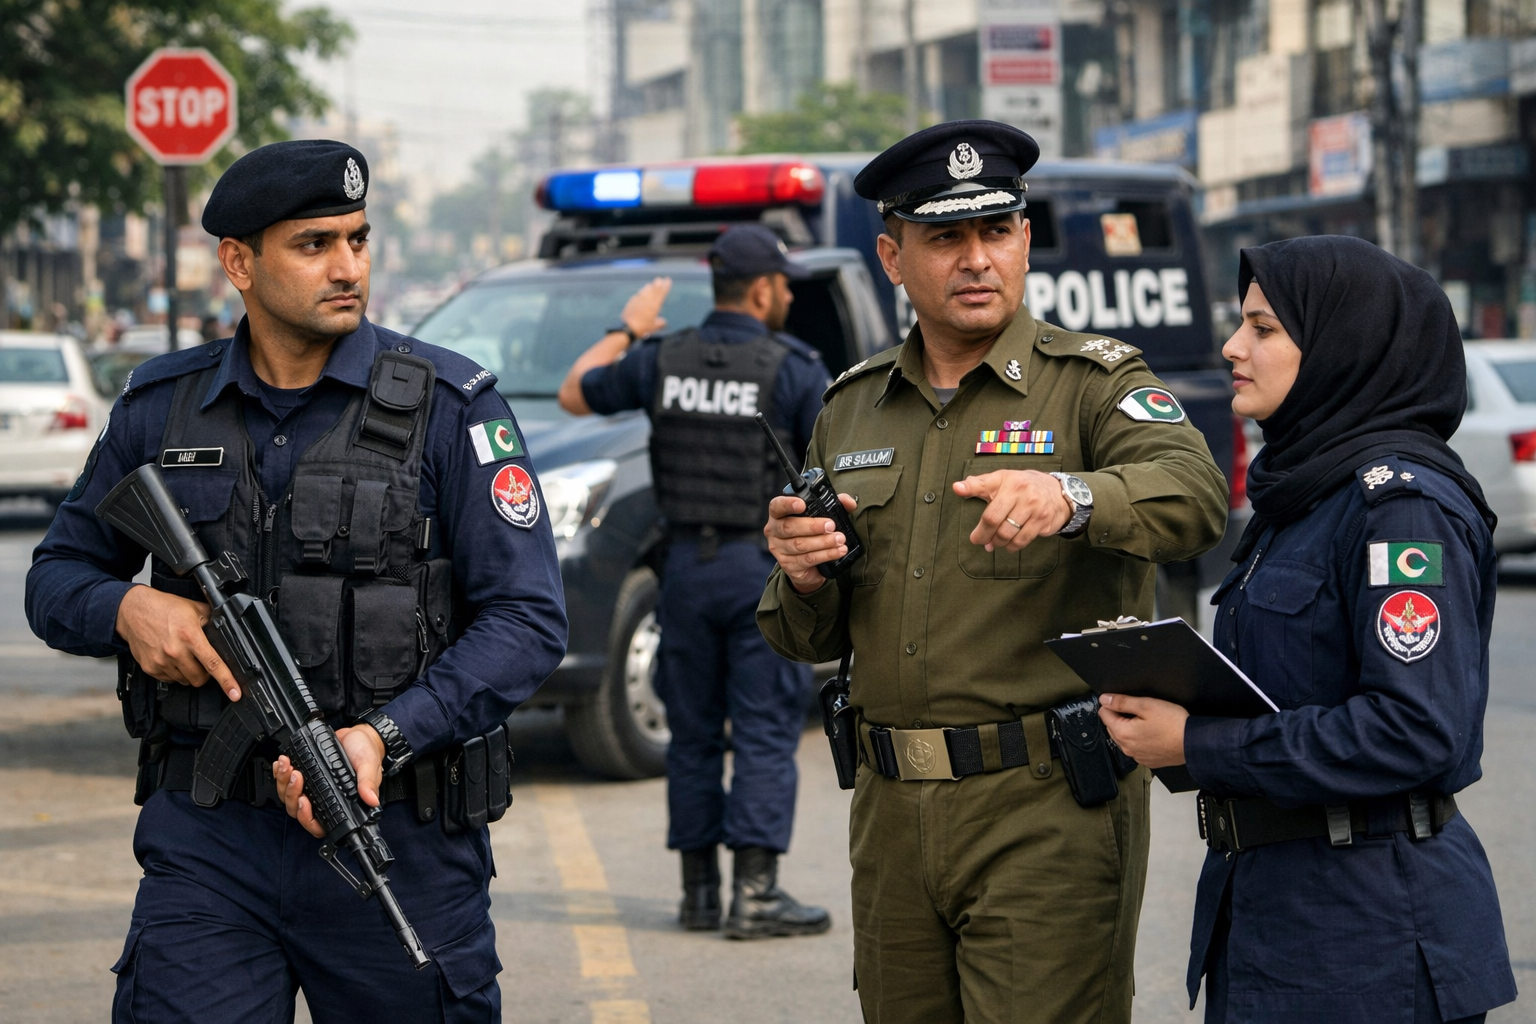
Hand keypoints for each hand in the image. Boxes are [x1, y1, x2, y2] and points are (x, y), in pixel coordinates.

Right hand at [114, 584, 240, 698]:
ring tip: (184, 655)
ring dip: (189, 673)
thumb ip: (213, 622)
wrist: (133, 610)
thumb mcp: (195, 609)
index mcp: (190, 636)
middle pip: (199, 678)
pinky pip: (169, 680)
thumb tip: (227, 633)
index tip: (235, 693)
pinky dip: (174, 673)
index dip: (227, 681)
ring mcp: (161, 661)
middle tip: (201, 660)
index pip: (213, 664)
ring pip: (185, 681)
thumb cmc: (164, 608)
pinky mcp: (150, 668)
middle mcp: (175, 651)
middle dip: (205, 674)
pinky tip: (171, 658)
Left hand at [272, 725, 384, 837]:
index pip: (318, 824)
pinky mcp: (305, 774)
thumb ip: (368, 783)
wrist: (358, 734)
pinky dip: (279, 774)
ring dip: (283, 782)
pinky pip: (285, 782)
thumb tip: (371, 801)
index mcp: (339, 802)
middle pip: (297, 809)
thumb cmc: (366, 752)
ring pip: (288, 797)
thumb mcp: (369, 766)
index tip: (305, 801)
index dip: (306, 818)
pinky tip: (281, 764)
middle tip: (296, 776)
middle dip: (292, 794)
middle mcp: (323, 798)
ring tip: (288, 765)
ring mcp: (312, 787)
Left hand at [621, 276, 671, 337]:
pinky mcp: (631, 302)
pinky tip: (640, 293)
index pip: (661, 293)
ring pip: (644, 291)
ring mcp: (638, 300)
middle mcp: (646, 301)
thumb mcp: (654, 327)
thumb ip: (660, 323)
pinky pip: (637, 296)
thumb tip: (664, 322)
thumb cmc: (643, 328)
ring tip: (650, 285)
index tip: (668, 280)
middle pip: (653, 290)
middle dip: (657, 284)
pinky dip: (640, 294)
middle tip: (659, 279)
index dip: (665, 286)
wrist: (628, 327)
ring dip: (648, 288)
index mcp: (654, 306)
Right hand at [764, 492, 856, 593]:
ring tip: (840, 539)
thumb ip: (835, 504)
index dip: (788, 504)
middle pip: (789, 527)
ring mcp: (779, 550)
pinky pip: (807, 559)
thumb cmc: (811, 532)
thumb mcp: (822, 515)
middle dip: (812, 526)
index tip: (802, 504)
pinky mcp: (788, 565)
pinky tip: (837, 552)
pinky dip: (825, 555)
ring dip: (823, 542)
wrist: (807, 564)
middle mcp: (774, 531)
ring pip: (800, 545)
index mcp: (778, 514)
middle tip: (831, 526)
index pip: (777, 506)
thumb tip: (850, 503)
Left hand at [952, 470, 1072, 551]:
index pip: (984, 484)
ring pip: (1007, 533)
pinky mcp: (1043, 521)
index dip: (970, 487)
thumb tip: (958, 487)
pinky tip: (1007, 545)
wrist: (1057, 492)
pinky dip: (1011, 546)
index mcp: (1007, 480)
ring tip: (993, 543)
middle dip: (982, 534)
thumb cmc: (1022, 487)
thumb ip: (981, 484)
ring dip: (996, 542)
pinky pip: (1021, 540)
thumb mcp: (1003, 480)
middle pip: (993, 519)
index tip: (958, 489)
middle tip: (978, 540)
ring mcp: (1033, 507)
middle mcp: (1021, 492)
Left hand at [1097, 694, 1188, 767]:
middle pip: (1112, 727)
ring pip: (1124, 738)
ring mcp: (1137, 756)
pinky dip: (1140, 739)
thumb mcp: (1146, 705)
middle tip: (1140, 710)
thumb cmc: (1173, 724)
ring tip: (1148, 721)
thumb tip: (1105, 699)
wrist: (1194, 743)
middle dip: (1120, 716)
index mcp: (1123, 733)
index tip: (1125, 701)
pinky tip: (1153, 733)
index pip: (1103, 714)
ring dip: (1129, 728)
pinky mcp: (1148, 760)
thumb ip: (1122, 701)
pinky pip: (1136, 747)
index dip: (1112, 704)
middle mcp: (1126, 748)